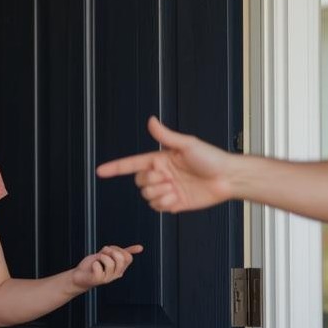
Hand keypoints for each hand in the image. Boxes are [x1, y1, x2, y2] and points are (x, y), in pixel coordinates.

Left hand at [71, 244, 143, 289]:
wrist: (79, 276)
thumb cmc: (94, 265)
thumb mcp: (108, 254)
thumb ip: (121, 251)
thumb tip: (141, 248)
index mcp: (121, 268)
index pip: (128, 257)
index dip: (118, 249)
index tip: (110, 251)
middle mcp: (117, 274)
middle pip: (122, 258)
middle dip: (111, 251)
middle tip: (103, 254)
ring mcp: (108, 278)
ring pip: (110, 261)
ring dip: (101, 256)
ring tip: (97, 261)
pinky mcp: (98, 280)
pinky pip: (98, 266)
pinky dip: (94, 263)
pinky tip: (93, 267)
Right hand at [95, 116, 235, 212]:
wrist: (228, 179)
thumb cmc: (211, 158)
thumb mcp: (188, 144)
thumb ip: (166, 136)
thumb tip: (151, 121)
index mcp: (160, 159)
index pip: (132, 163)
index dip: (115, 167)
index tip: (100, 171)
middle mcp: (162, 174)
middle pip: (139, 182)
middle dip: (149, 181)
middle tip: (167, 178)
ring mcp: (168, 189)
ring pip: (147, 196)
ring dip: (159, 194)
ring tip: (175, 188)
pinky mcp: (175, 203)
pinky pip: (158, 207)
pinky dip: (166, 204)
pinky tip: (179, 198)